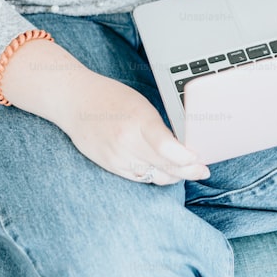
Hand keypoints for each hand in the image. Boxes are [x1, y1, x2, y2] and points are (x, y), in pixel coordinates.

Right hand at [54, 69, 210, 184]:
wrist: (74, 101)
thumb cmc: (111, 98)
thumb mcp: (141, 106)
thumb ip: (159, 129)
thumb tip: (181, 149)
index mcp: (138, 121)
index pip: (167, 148)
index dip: (187, 159)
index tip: (199, 159)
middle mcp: (127, 143)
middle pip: (165, 167)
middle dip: (188, 171)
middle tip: (202, 170)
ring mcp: (118, 157)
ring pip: (154, 177)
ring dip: (173, 175)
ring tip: (187, 170)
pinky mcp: (110, 166)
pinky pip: (139, 178)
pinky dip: (154, 175)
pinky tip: (164, 170)